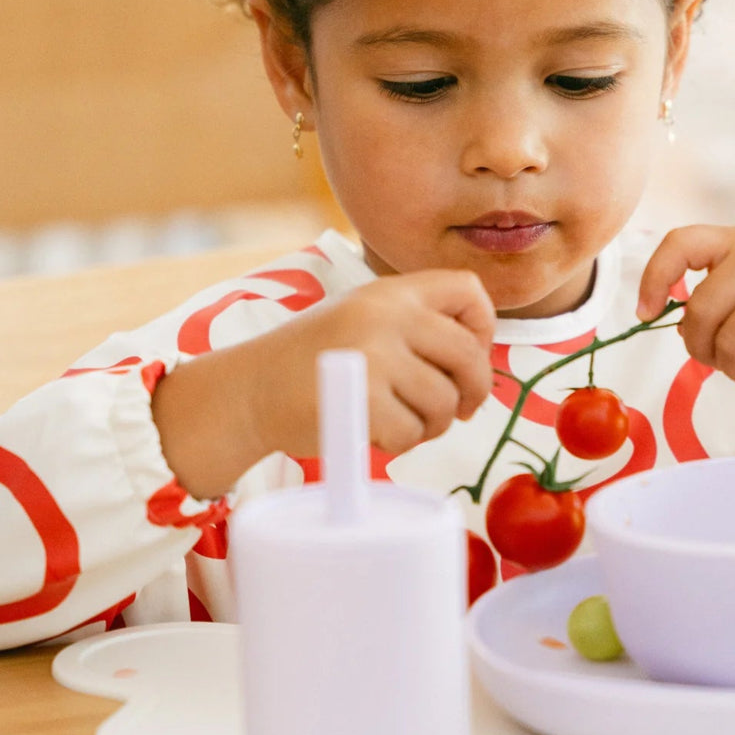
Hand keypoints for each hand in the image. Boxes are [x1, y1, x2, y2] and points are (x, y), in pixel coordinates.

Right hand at [154, 270, 494, 499]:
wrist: (250, 389)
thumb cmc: (314, 359)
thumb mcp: (364, 317)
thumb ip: (417, 325)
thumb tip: (479, 361)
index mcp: (392, 290)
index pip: (469, 290)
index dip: (483, 328)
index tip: (469, 356)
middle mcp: (386, 315)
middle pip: (469, 355)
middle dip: (472, 391)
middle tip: (458, 409)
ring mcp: (373, 356)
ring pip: (444, 401)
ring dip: (432, 424)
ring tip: (403, 421)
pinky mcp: (360, 400)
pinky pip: (411, 433)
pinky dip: (400, 444)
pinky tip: (376, 433)